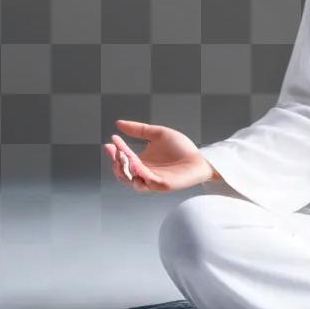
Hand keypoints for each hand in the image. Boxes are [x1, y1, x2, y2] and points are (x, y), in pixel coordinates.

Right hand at [102, 119, 216, 193]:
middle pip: (122, 173)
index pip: (122, 159)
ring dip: (125, 170)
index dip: (114, 152)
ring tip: (124, 157)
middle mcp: (143, 173)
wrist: (199, 158)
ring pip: (131, 180)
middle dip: (117, 162)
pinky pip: (147, 183)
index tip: (110, 142)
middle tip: (117, 150)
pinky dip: (141, 175)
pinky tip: (137, 164)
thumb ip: (139, 130)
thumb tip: (118, 123)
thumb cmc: (181, 148)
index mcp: (140, 162)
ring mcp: (152, 181)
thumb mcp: (157, 134)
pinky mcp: (162, 185)